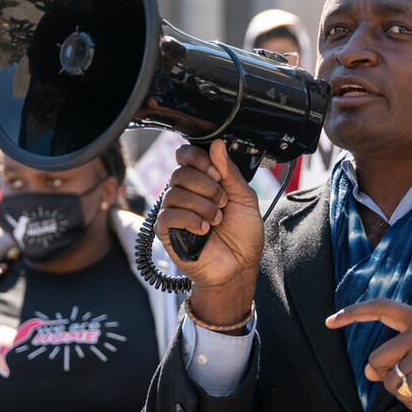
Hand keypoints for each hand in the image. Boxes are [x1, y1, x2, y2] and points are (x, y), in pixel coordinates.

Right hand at [156, 139, 263, 324]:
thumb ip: (230, 172)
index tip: (218, 174)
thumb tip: (217, 145)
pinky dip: (189, 218)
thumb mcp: (244, 198)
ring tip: (217, 219)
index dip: (200, 160)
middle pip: (180, 172)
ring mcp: (174, 212)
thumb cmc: (243, 236)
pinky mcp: (167, 232)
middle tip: (222, 202)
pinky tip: (204, 229)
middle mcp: (185, 194)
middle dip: (206, 185)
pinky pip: (168, 215)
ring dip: (202, 205)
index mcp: (202, 182)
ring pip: (174, 192)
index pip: (186, 156)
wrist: (240, 267)